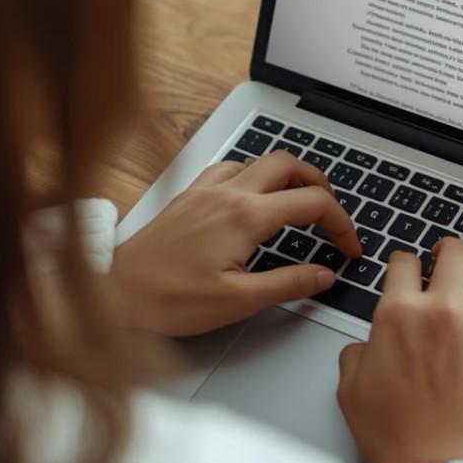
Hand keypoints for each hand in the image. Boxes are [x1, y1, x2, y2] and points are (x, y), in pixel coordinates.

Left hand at [110, 150, 361, 335]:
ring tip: (298, 201)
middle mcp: (227, 194)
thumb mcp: (239, 301)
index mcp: (246, 217)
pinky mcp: (188, 196)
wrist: (114, 295)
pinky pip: (229, 168)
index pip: (313, 203)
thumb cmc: (167, 300)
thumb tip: (324, 274)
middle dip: (321, 184)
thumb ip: (289, 283)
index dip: (341, 224)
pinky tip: (251, 196)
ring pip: (259, 160)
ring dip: (287, 175)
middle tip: (331, 213)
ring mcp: (205, 190)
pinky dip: (252, 175)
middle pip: (290, 164)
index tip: (347, 247)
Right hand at [336, 239, 462, 462]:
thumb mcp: (351, 392)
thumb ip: (355, 356)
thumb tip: (365, 347)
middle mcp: (442, 312)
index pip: (403, 263)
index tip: (406, 266)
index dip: (403, 261)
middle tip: (447, 254)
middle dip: (448, 249)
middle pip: (453, 254)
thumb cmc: (397, 437)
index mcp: (399, 316)